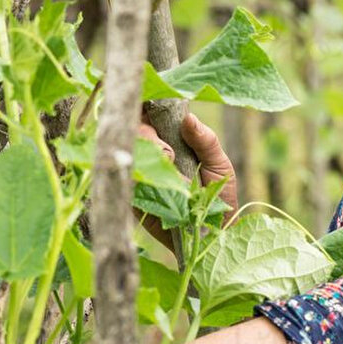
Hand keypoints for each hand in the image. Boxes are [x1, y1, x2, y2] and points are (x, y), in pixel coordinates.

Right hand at [137, 113, 237, 249]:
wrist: (214, 236)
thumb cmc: (220, 196)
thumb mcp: (219, 165)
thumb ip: (206, 141)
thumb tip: (188, 118)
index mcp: (172, 139)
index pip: (150, 114)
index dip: (147, 107)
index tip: (155, 110)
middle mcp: (152, 153)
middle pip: (133, 130)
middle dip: (148, 135)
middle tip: (169, 153)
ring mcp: (140, 173)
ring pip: (125, 151)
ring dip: (142, 154)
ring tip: (166, 166)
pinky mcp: (131, 195)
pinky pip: (122, 180)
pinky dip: (134, 175)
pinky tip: (150, 179)